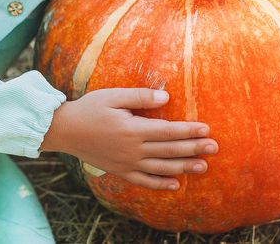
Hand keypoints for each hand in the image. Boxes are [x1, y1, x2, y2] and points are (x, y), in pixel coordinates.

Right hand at [41, 88, 217, 190]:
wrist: (64, 130)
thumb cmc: (90, 108)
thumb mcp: (113, 96)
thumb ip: (140, 97)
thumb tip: (166, 97)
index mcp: (132, 130)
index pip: (168, 132)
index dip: (188, 131)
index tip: (206, 129)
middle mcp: (132, 150)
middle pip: (169, 151)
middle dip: (194, 149)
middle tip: (214, 147)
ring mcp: (126, 163)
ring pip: (161, 168)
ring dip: (183, 168)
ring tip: (203, 167)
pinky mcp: (120, 171)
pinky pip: (144, 181)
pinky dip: (160, 184)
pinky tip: (175, 184)